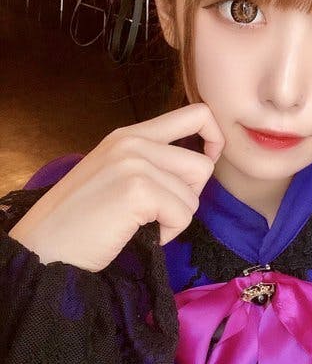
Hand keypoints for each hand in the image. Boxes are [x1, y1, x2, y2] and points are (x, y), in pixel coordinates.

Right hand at [8, 103, 223, 271]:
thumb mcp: (116, 174)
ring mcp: (134, 163)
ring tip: (143, 225)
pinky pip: (183, 215)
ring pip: (194, 193)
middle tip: (157, 212)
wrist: (45, 248)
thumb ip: (152, 162)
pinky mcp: (138, 190)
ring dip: (176, 218)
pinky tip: (141, 234)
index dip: (214, 138)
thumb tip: (199, 166)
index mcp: (129, 134)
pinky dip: (169, 233)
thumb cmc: (81, 220)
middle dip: (188, 195)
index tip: (207, 161)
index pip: (196, 114)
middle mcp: (133, 141)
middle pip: (202, 164)